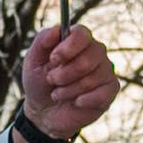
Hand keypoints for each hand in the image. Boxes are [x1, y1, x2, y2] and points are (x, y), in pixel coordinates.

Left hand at [14, 25, 117, 142]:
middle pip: (90, 57)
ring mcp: (105, 70)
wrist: (43, 112)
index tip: (53, 60)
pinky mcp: (110, 90)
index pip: (82, 34)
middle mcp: (95, 52)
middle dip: (65, 73)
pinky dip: (84, 100)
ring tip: (58, 93)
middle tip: (52, 80)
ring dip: (69, 89)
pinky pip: (103, 93)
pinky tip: (75, 102)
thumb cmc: (39, 82)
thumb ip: (41, 41)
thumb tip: (56, 30)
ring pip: (93, 77)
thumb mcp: (32, 61)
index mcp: (78, 40)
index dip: (68, 48)